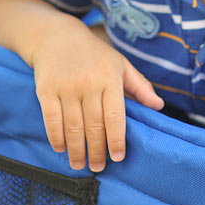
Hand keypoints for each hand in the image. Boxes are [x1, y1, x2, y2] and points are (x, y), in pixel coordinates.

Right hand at [31, 27, 163, 171]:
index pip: (115, 116)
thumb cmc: (94, 55)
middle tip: (98, 167)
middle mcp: (89, 83)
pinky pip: (52, 120)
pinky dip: (56, 137)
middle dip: (96, 151)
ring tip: (80, 165)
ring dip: (76, 150)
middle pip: (94, 126)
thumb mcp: (120, 65)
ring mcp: (66, 87)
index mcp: (110, 78)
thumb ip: (140, 86)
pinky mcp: (46, 90)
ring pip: (73, 127)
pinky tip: (61, 148)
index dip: (117, 140)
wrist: (58, 37)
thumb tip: (159, 106)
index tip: (118, 157)